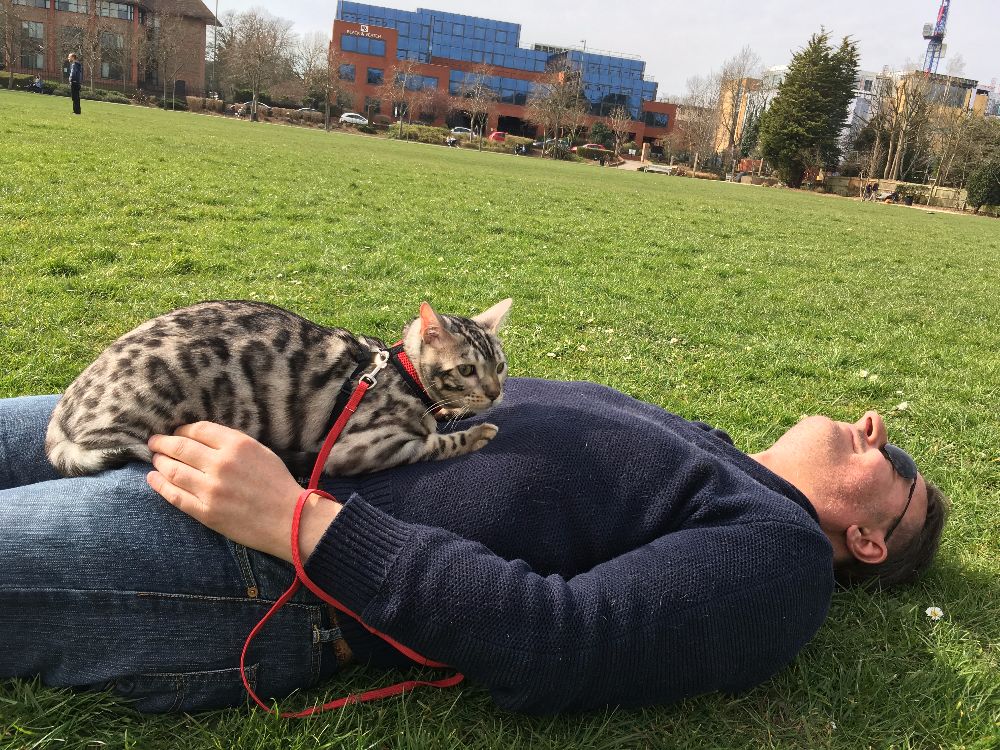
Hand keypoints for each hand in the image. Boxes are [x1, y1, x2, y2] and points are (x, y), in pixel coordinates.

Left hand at [146, 422, 340, 562]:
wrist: (290, 520)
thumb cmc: (278, 484)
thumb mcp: (261, 452)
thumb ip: (233, 443)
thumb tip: (202, 438)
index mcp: (237, 445)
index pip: (198, 430)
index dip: (183, 429)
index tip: (177, 432)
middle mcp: (220, 464)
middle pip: (181, 447)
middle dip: (163, 442)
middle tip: (154, 442)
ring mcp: (210, 489)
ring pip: (173, 470)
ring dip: (160, 462)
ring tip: (155, 459)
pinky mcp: (206, 512)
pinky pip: (175, 496)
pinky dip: (160, 485)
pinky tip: (153, 478)